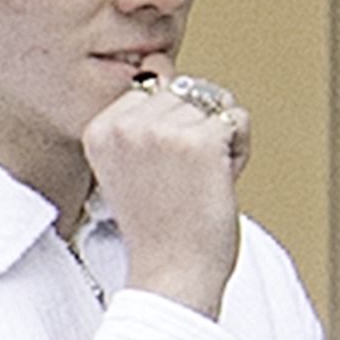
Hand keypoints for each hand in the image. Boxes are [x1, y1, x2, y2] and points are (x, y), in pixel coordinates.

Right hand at [81, 71, 248, 319]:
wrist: (172, 278)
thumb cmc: (159, 231)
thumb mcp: (133, 166)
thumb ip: (140, 116)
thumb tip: (158, 60)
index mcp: (100, 128)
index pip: (153, 92)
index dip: (169, 132)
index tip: (158, 177)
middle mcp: (125, 124)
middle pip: (184, 94)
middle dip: (196, 133)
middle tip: (181, 185)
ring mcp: (162, 130)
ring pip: (213, 103)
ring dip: (218, 143)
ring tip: (197, 186)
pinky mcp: (199, 140)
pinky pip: (237, 119)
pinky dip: (239, 152)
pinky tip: (216, 184)